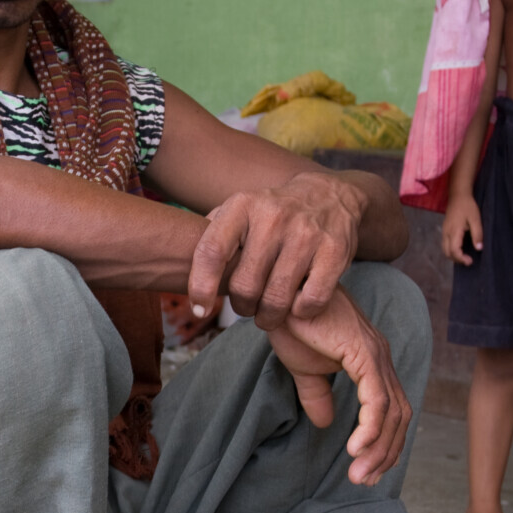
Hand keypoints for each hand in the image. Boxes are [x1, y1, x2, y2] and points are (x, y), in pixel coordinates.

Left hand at [186, 172, 366, 329]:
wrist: (331, 195)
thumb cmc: (274, 212)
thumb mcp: (241, 208)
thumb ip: (212, 231)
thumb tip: (178, 258)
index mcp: (243, 205)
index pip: (211, 252)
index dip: (200, 286)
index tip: (199, 309)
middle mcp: (274, 216)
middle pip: (244, 286)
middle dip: (242, 307)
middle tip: (247, 307)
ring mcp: (306, 233)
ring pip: (276, 299)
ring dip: (269, 317)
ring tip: (269, 314)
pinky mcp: (334, 250)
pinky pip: (310, 300)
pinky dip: (300, 312)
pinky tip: (297, 306)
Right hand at [266, 284, 411, 485]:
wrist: (281, 293)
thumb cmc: (292, 322)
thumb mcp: (304, 368)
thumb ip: (317, 395)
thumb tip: (324, 424)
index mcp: (371, 362)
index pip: (391, 410)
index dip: (384, 443)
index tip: (366, 470)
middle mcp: (381, 359)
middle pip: (400, 416)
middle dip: (386, 453)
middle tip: (363, 480)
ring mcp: (376, 355)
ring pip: (392, 412)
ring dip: (378, 448)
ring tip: (357, 473)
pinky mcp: (363, 353)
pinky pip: (376, 399)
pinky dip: (371, 427)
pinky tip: (355, 448)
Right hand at [441, 195, 482, 264]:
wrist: (458, 196)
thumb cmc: (468, 206)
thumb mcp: (476, 219)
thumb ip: (477, 234)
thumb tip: (479, 248)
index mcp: (454, 231)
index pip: (454, 250)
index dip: (461, 258)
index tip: (470, 261)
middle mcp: (446, 233)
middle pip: (447, 252)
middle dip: (457, 259)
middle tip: (469, 260)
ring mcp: (444, 231)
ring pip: (444, 249)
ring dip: (453, 256)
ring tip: (465, 256)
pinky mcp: (445, 230)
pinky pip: (445, 244)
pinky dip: (451, 250)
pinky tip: (460, 249)